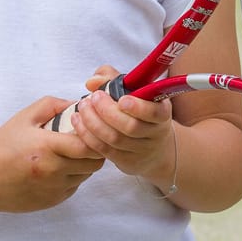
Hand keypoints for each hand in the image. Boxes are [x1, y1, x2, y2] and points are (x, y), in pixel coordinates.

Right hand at [0, 96, 105, 212]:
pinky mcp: (53, 201)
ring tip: (69, 153)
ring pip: (86, 175)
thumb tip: (78, 104)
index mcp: (47, 147)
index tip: (89, 128)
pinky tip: (59, 167)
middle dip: (94, 149)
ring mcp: (54, 189)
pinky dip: (74, 176)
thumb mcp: (25, 117)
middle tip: (84, 139)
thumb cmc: (3, 146)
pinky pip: (75, 186)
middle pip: (93, 162)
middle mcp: (53, 171)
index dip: (94, 135)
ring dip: (84, 163)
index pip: (87, 145)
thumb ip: (53, 105)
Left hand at [71, 66, 176, 193]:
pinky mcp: (126, 161)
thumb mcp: (134, 90)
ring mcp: (141, 150)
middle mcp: (155, 133)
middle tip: (93, 98)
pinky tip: (79, 123)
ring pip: (115, 139)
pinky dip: (88, 136)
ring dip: (93, 123)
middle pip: (130, 127)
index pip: (155, 112)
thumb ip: (113, 78)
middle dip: (107, 111)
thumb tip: (92, 81)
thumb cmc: (140, 110)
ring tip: (82, 108)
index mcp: (162, 111)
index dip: (138, 107)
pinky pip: (104, 150)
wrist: (154, 146)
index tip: (122, 99)